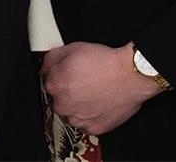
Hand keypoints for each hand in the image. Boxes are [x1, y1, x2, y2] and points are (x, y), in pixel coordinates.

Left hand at [39, 41, 162, 135]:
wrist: (130, 75)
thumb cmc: (106, 63)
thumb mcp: (74, 48)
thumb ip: (52, 58)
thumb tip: (45, 66)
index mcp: (55, 85)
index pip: (49, 81)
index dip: (61, 74)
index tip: (71, 73)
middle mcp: (63, 105)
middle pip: (59, 99)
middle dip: (68, 91)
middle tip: (85, 81)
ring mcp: (78, 119)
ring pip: (72, 113)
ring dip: (78, 105)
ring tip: (94, 92)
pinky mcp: (93, 128)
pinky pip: (86, 123)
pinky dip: (91, 115)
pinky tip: (100, 102)